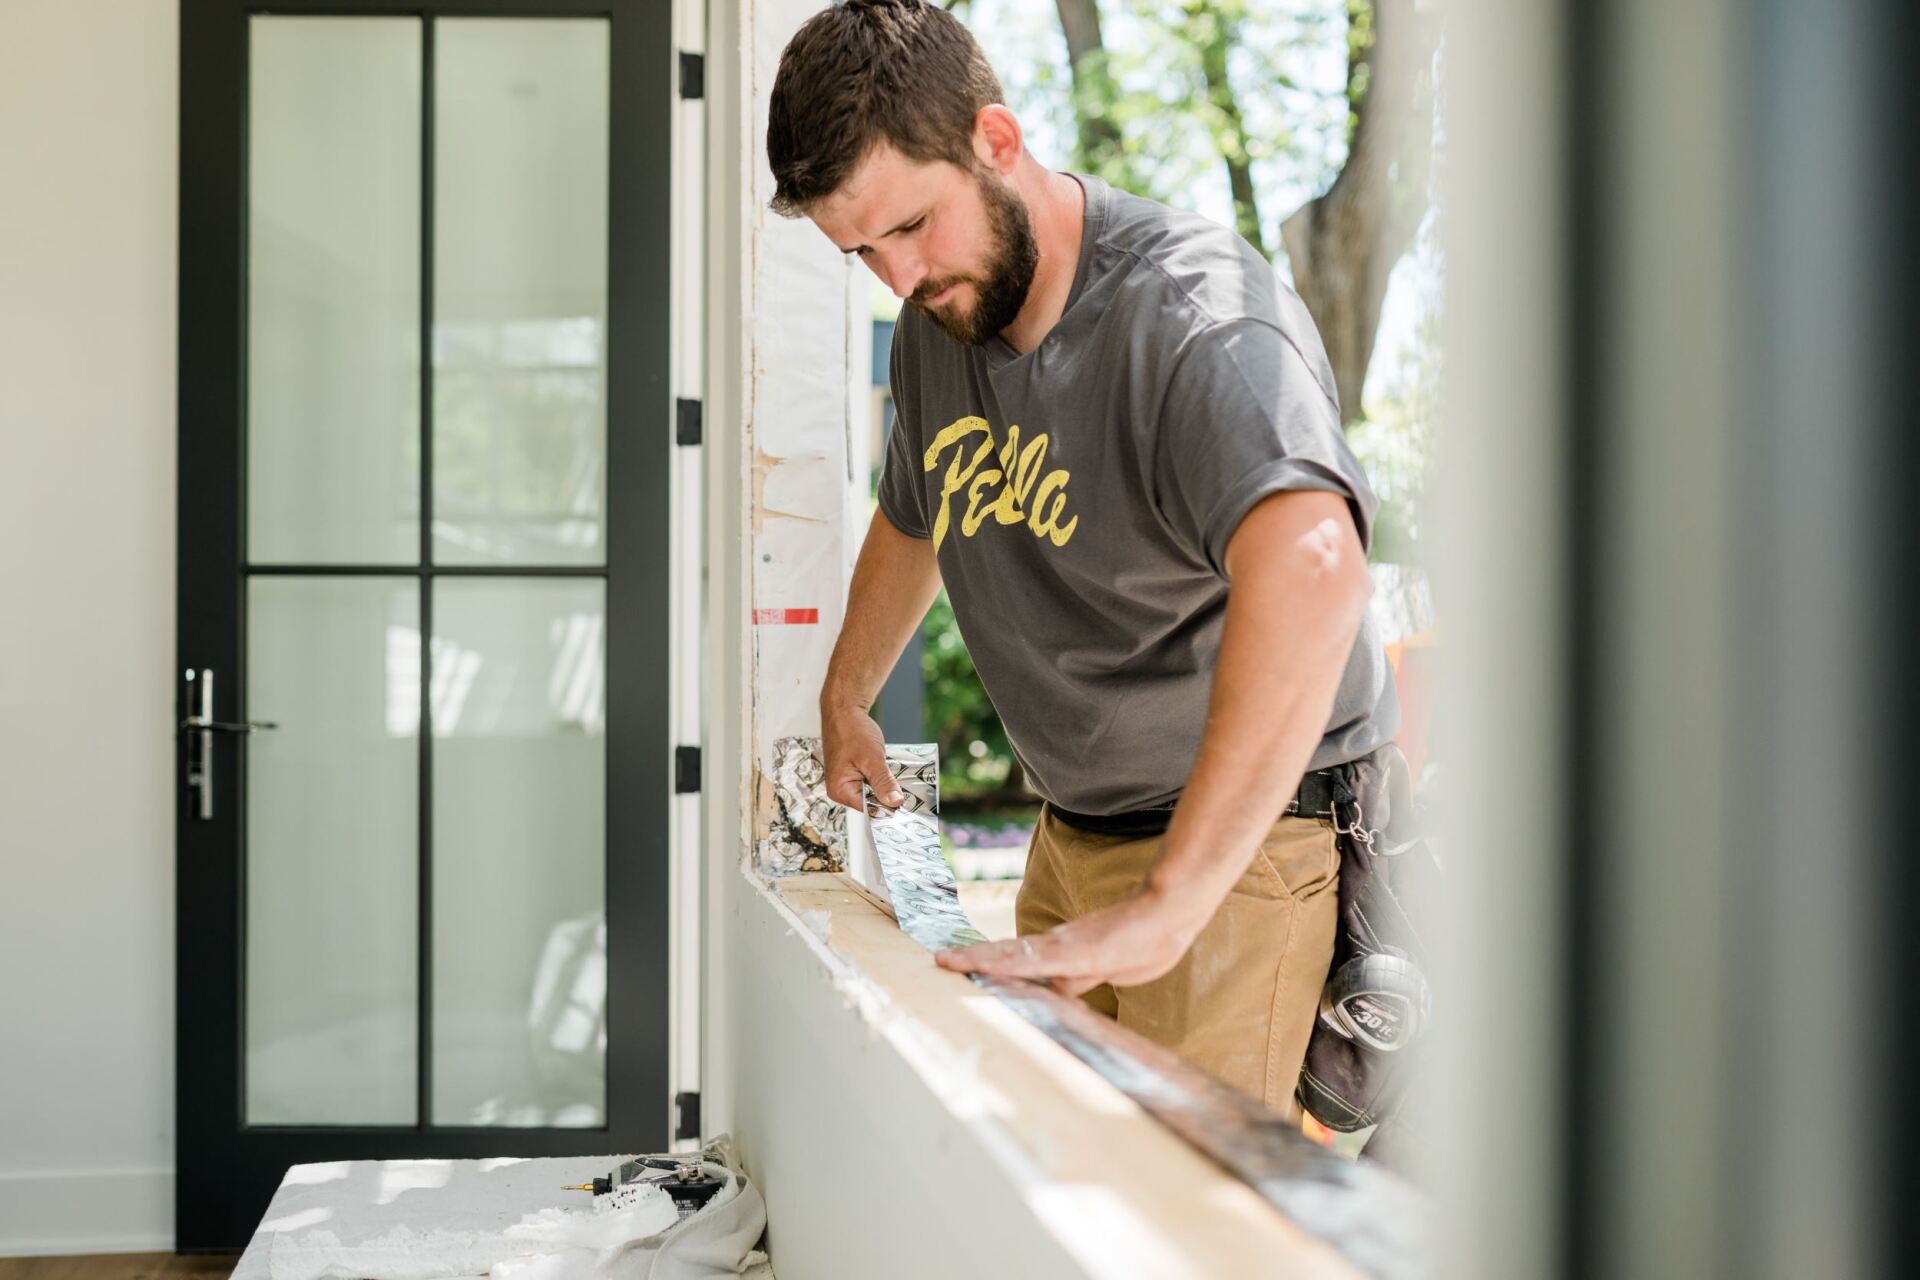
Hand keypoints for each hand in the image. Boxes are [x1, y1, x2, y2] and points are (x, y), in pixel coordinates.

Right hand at [820, 701, 904, 809]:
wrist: (844, 710)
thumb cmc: (851, 730)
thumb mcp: (872, 758)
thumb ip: (883, 782)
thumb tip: (894, 802)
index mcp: (840, 790)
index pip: (868, 810)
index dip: (888, 807)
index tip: (906, 805)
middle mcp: (840, 790)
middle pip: (870, 803)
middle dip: (888, 796)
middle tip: (906, 790)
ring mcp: (846, 782)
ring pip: (872, 793)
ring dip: (886, 786)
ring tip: (897, 778)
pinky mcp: (853, 774)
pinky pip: (871, 783)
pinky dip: (882, 778)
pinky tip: (889, 772)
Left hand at [934, 881, 1217, 995]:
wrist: (1168, 916)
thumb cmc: (1142, 941)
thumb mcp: (1106, 969)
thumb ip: (1080, 978)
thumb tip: (1060, 992)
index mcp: (1063, 952)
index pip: (1018, 959)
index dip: (989, 962)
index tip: (961, 965)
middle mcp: (1057, 946)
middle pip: (1007, 955)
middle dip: (973, 960)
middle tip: (941, 961)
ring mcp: (1064, 948)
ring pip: (1012, 955)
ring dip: (979, 959)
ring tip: (948, 961)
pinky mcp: (1075, 953)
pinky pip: (1033, 961)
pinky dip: (1005, 964)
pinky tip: (984, 965)